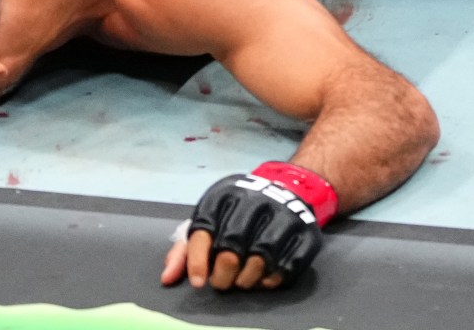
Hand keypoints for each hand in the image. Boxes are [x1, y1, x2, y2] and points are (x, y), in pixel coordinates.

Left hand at [161, 165, 331, 291]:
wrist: (289, 189)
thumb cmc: (237, 213)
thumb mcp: (210, 220)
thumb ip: (185, 250)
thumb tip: (167, 278)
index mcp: (224, 195)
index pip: (205, 231)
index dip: (198, 261)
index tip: (199, 282)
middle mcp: (255, 200)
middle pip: (232, 247)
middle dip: (223, 274)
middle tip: (222, 283)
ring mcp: (284, 214)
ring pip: (260, 259)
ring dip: (248, 279)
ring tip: (243, 281)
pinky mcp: (306, 232)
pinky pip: (287, 266)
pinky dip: (272, 279)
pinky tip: (264, 278)